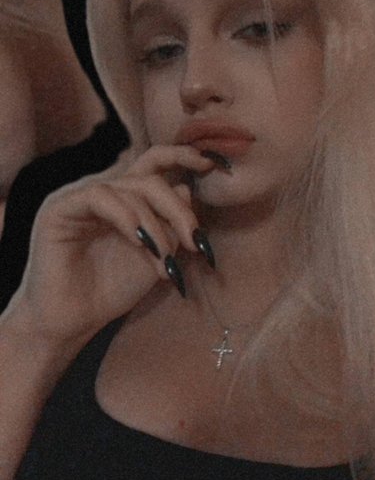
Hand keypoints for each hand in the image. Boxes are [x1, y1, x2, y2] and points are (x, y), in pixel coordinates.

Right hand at [7, 145, 214, 346]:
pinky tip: (140, 242)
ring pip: (130, 187)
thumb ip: (172, 226)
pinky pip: (100, 196)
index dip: (182, 156)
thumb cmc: (112, 291)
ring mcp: (79, 197)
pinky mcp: (59, 208)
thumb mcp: (157, 257)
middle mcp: (103, 192)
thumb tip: (188, 188)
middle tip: (195, 241)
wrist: (72, 324)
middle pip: (150, 178)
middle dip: (178, 209)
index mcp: (125, 199)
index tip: (210, 163)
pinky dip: (126, 216)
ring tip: (164, 258)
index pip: (154, 164)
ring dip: (155, 223)